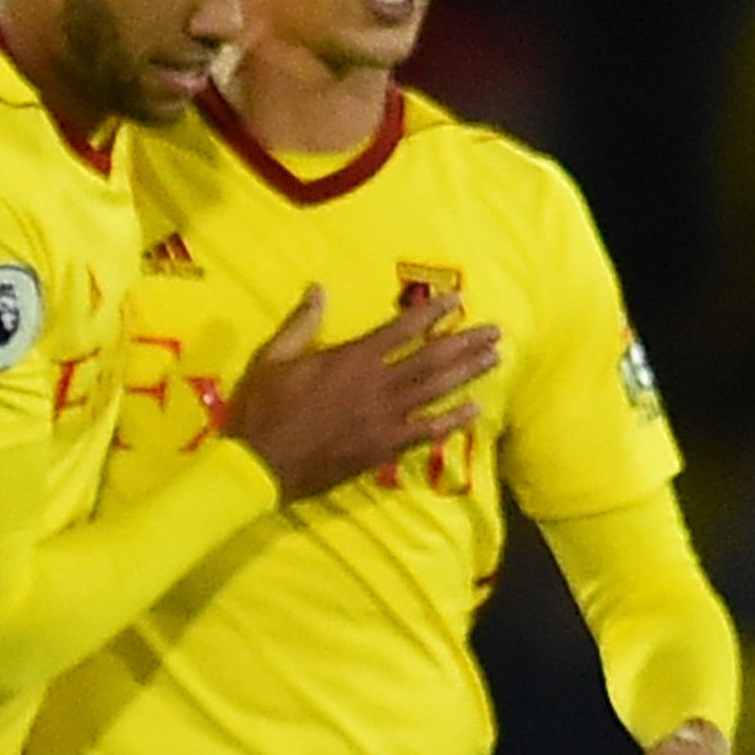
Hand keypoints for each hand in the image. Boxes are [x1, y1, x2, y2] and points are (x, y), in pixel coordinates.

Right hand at [224, 282, 496, 502]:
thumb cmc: (262, 409)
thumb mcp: (274, 357)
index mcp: (350, 359)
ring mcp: (383, 418)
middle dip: (465, 341)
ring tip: (494, 358)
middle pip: (431, 358)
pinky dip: (452, 420)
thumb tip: (318, 289)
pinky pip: (426, 432)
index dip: (432, 313)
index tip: (458, 302)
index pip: (401, 329)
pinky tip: (474, 409)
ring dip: (468, 372)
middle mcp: (375, 385)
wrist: (259, 465)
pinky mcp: (383, 448)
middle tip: (495, 331)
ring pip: (435, 391)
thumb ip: (302, 323)